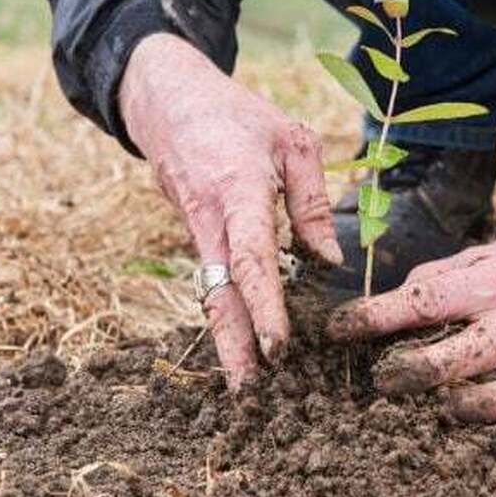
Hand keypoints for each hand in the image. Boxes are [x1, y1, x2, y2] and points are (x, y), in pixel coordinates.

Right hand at [120, 33, 342, 389]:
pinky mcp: (192, 236)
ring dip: (229, 339)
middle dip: (234, 347)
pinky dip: (226, 314)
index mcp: (236, 189)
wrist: (166, 100)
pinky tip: (242, 346)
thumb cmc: (238, 115)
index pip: (252, 258)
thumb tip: (329, 260)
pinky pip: (210, 281)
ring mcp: (193, 230)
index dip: (265, 305)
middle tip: (250, 396)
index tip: (278, 347)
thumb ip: (312, 200)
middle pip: (220, 294)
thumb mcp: (291, 140)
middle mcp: (208, 219)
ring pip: (211, 294)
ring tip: (248, 388)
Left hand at [327, 220, 495, 426]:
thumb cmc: (483, 277)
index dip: (380, 315)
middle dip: (431, 369)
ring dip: (489, 406)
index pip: (430, 300)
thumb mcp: (450, 270)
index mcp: (487, 281)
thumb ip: (414, 298)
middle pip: (480, 347)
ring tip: (448, 412)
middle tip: (385, 381)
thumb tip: (357, 330)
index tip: (338, 330)